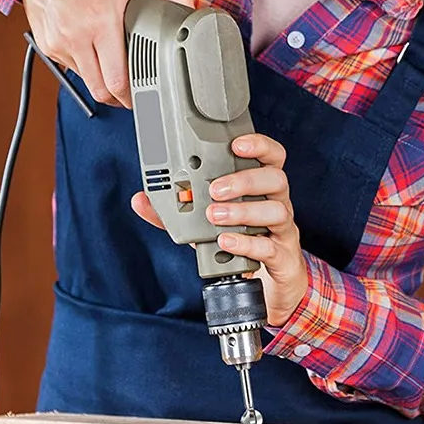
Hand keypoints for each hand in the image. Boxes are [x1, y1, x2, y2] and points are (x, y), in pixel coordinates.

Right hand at [22, 0, 194, 106]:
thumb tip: (193, 11)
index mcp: (100, 21)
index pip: (116, 81)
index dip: (131, 97)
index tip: (141, 97)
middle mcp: (74, 35)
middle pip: (99, 90)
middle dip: (117, 97)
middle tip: (130, 94)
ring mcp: (57, 40)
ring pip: (84, 79)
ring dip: (99, 78)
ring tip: (112, 64)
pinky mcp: (45, 42)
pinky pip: (68, 65)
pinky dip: (82, 63)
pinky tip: (91, 46)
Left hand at [130, 133, 308, 326]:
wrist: (267, 279)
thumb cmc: (238, 239)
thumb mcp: (205, 222)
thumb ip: (175, 211)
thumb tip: (141, 200)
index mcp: (261, 187)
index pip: (271, 156)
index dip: (258, 145)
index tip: (236, 144)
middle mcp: (275, 203)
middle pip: (275, 179)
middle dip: (244, 180)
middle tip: (214, 189)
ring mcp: (281, 230)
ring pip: (277, 210)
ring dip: (243, 211)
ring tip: (216, 216)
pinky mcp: (281, 256)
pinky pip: (270, 247)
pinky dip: (246, 243)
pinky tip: (226, 241)